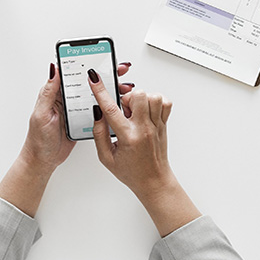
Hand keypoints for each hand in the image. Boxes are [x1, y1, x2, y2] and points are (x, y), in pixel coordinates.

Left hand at [0, 63, 132, 216]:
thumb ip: (49, 91)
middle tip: (120, 70)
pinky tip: (119, 103)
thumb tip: (54, 68)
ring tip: (124, 87)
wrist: (43, 161)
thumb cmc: (38, 139)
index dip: (88, 63)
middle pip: (89, 82)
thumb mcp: (42, 113)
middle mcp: (67, 98)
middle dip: (106, 74)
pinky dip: (109, 105)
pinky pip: (98, 109)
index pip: (73, 72)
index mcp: (56, 92)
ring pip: (96, 94)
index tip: (102, 58)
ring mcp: (76, 109)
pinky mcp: (83, 120)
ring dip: (111, 90)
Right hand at [88, 70, 199, 235]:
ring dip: (141, 99)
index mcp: (128, 137)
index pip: (111, 109)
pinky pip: (165, 102)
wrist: (153, 181)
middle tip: (123, 110)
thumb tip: (97, 114)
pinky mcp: (164, 124)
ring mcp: (157, 125)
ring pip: (153, 96)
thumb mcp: (106, 158)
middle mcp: (144, 129)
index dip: (100, 91)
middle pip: (137, 96)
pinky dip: (155, 101)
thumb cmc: (131, 171)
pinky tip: (146, 111)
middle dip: (126, 98)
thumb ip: (99, 134)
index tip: (94, 78)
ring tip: (135, 111)